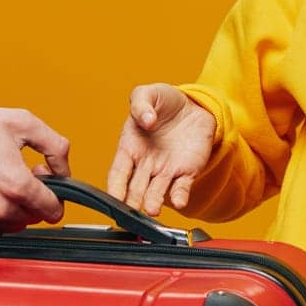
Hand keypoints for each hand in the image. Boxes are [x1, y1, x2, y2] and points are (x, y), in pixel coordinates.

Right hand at [0, 105, 71, 233]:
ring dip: (10, 208)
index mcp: (17, 186)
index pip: (53, 211)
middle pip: (32, 218)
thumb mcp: (23, 122)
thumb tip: (64, 171)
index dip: (54, 195)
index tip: (42, 180)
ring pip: (10, 226)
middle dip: (32, 199)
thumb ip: (55, 147)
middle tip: (17, 174)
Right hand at [106, 83, 215, 215]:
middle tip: (129, 212)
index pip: (118, 172)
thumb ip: (140, 104)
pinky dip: (180, 195)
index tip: (111, 199)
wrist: (193, 105)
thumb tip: (145, 120)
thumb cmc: (164, 101)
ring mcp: (166, 170)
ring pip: (157, 191)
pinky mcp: (187, 171)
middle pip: (135, 188)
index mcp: (130, 148)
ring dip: (153, 202)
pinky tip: (179, 201)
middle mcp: (146, 164)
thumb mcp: (147, 93)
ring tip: (152, 210)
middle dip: (131, 201)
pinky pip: (182, 186)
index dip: (114, 187)